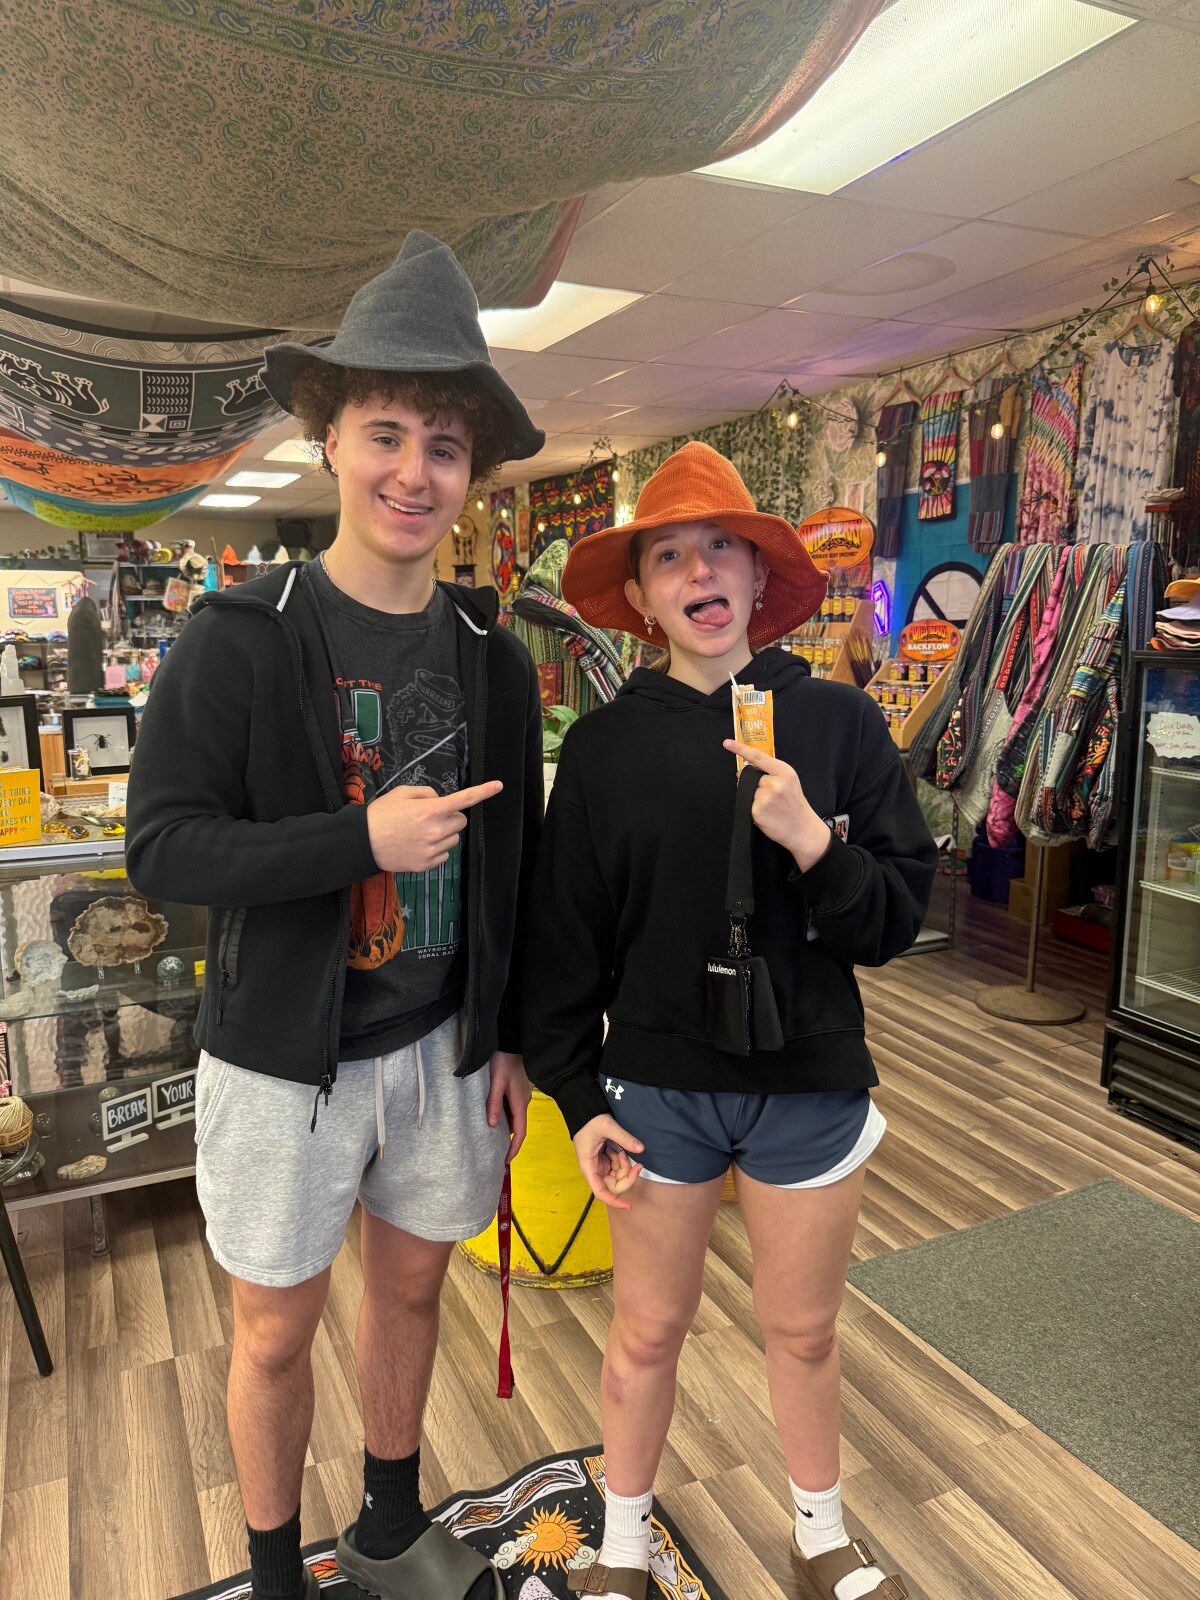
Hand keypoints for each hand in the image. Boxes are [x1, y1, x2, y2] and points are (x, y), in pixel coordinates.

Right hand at [366, 780, 502, 873]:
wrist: (363, 843)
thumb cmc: (381, 815)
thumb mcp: (401, 793)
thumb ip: (427, 793)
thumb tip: (441, 801)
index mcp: (430, 810)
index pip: (464, 799)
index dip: (484, 791)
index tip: (498, 786)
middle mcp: (435, 831)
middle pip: (460, 821)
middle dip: (450, 816)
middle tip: (429, 816)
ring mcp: (432, 850)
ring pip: (454, 839)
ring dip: (444, 833)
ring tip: (420, 832)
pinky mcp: (427, 864)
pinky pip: (445, 854)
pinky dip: (436, 849)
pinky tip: (418, 845)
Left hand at [486, 1051, 532, 1163]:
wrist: (511, 1041)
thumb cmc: (503, 1060)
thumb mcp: (496, 1082)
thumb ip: (494, 1103)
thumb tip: (492, 1125)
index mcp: (520, 1102)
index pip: (520, 1132)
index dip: (514, 1148)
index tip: (506, 1161)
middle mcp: (523, 1101)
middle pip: (518, 1127)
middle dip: (509, 1141)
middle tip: (496, 1154)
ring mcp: (521, 1095)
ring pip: (514, 1117)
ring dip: (506, 1129)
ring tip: (492, 1140)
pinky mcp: (517, 1089)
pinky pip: (512, 1108)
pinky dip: (504, 1117)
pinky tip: (494, 1119)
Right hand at [572, 1114, 644, 1210]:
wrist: (585, 1113)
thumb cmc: (590, 1121)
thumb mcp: (607, 1126)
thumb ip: (624, 1137)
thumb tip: (640, 1149)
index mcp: (589, 1167)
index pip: (601, 1192)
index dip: (614, 1201)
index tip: (628, 1206)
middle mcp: (594, 1171)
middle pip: (613, 1186)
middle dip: (627, 1177)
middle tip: (637, 1165)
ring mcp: (600, 1167)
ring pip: (617, 1177)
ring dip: (625, 1167)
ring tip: (623, 1151)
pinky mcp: (604, 1161)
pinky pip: (617, 1168)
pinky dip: (622, 1161)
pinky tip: (620, 1149)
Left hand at [723, 739, 831, 871]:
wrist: (802, 829)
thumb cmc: (794, 804)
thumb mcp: (789, 781)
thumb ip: (771, 772)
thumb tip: (744, 770)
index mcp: (784, 772)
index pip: (758, 757)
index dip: (740, 749)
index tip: (727, 743)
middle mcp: (774, 783)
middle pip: (751, 776)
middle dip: (755, 784)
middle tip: (771, 795)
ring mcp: (765, 798)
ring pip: (748, 791)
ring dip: (754, 797)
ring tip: (771, 806)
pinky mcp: (757, 811)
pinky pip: (747, 805)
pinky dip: (753, 809)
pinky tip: (767, 814)